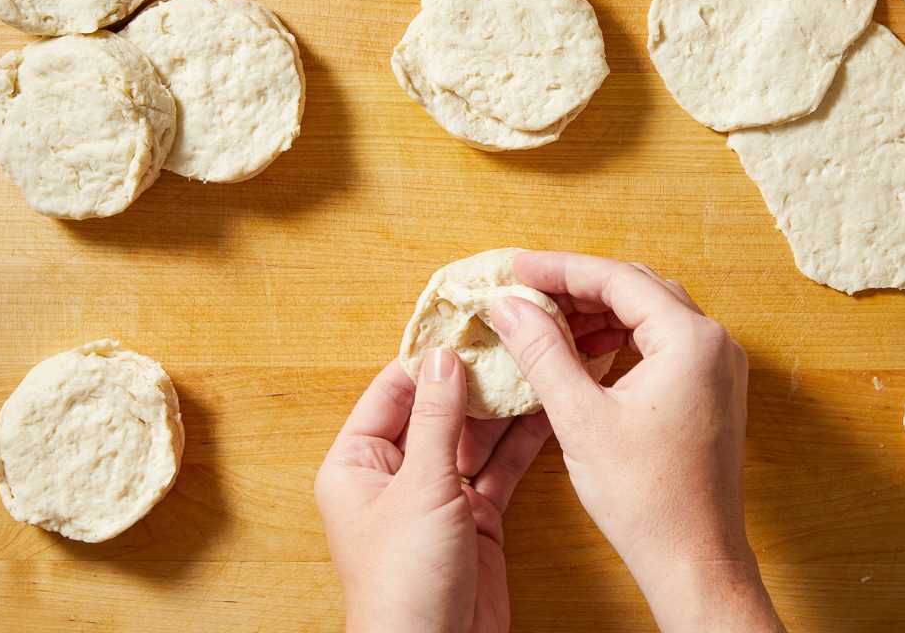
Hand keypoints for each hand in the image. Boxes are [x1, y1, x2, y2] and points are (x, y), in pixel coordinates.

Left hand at [315, 350, 552, 632]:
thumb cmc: (404, 582)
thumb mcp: (421, 488)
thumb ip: (436, 419)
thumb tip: (444, 356)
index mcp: (357, 462)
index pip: (395, 389)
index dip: (432, 355)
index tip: (469, 322)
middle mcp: (395, 473)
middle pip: (438, 408)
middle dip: (476, 376)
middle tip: (514, 336)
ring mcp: (438, 494)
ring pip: (474, 435)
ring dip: (505, 405)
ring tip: (539, 361)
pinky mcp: (475, 516)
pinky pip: (499, 466)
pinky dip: (521, 441)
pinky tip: (546, 409)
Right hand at [489, 252, 785, 632]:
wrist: (693, 558)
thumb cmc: (647, 498)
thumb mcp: (580, 417)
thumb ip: (543, 352)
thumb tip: (511, 307)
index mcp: (690, 340)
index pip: (618, 278)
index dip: (562, 269)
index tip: (519, 267)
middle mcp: (714, 344)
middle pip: (638, 288)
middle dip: (580, 287)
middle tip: (528, 290)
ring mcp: (718, 367)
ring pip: (651, 314)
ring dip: (600, 313)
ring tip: (549, 321)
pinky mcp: (711, 390)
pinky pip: (663, 343)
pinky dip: (622, 339)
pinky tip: (586, 353)